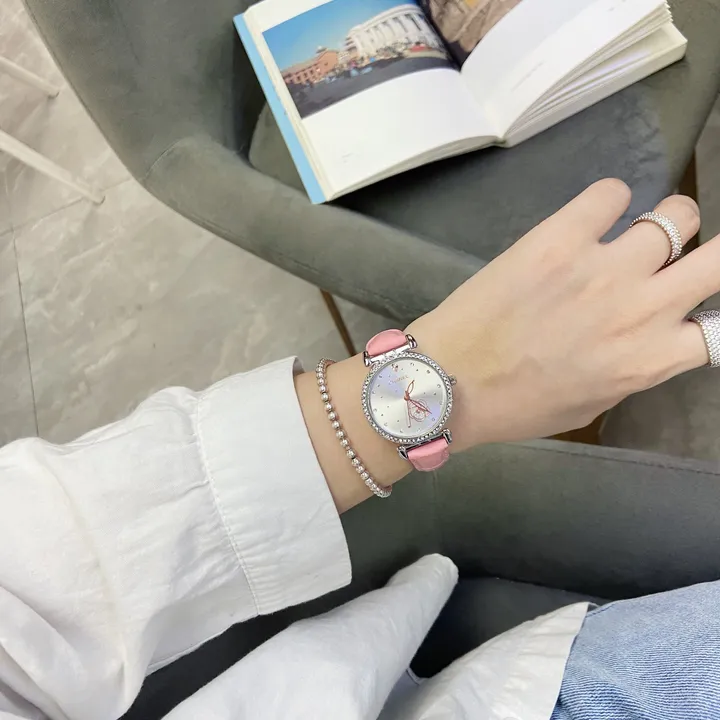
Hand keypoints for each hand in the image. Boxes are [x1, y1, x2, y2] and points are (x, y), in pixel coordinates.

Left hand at [406, 179, 712, 449]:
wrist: (450, 382)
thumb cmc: (517, 406)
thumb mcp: (591, 404)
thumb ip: (632, 369)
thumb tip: (646, 341)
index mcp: (649, 359)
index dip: (710, 314)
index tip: (694, 307)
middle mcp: (641, 308)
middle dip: (713, 255)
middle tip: (682, 257)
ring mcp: (603, 266)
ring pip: (676, 214)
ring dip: (663, 223)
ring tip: (633, 234)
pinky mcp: (560, 236)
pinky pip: (611, 193)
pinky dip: (609, 200)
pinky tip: (592, 216)